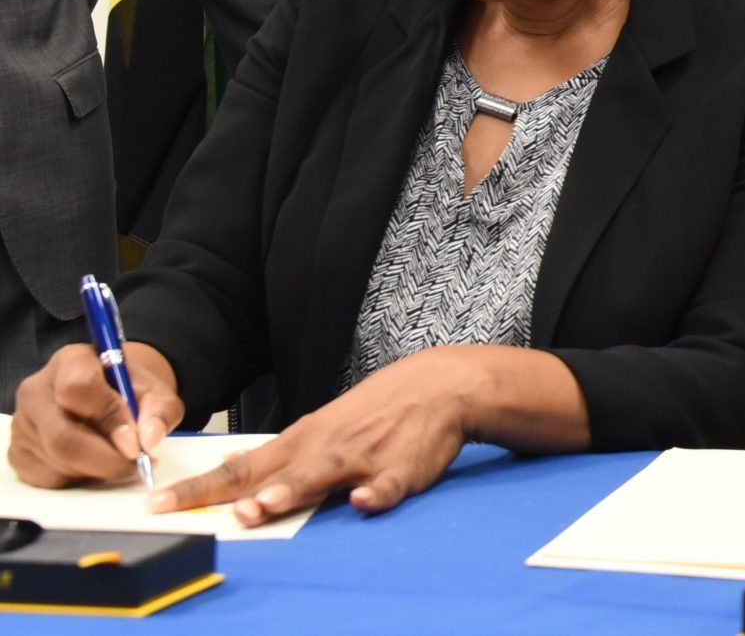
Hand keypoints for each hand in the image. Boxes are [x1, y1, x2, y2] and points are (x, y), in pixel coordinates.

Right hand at [9, 343, 182, 486]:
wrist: (108, 396)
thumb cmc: (129, 392)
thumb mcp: (155, 392)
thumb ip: (160, 410)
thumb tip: (150, 438)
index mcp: (70, 361)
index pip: (79, 388)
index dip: (110, 419)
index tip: (137, 443)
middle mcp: (36, 390)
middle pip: (64, 436)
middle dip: (106, 459)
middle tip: (135, 465)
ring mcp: (22, 424)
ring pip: (58, 461)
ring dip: (96, 469)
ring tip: (119, 459)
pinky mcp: (18, 453)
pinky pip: (48, 478)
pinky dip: (78, 478)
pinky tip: (94, 464)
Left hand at [143, 346, 477, 526]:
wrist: (437, 385)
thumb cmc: (372, 412)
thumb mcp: (318, 427)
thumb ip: (276, 456)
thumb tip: (227, 468)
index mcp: (299, 441)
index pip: (239, 468)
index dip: (199, 488)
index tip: (157, 505)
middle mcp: (323, 448)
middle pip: (274, 473)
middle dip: (243, 494)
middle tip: (211, 510)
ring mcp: (362, 456)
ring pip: (324, 473)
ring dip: (296, 488)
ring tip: (270, 504)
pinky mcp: (402, 467)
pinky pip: (388, 483)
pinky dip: (376, 492)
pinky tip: (364, 500)